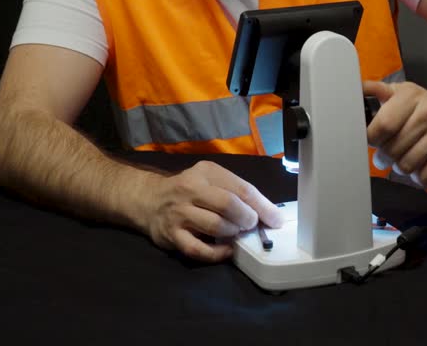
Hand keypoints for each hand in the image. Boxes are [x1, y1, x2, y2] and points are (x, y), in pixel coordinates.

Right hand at [141, 160, 283, 261]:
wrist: (150, 200)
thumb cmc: (190, 192)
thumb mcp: (211, 181)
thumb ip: (236, 192)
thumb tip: (269, 213)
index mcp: (206, 172)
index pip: (241, 188)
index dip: (263, 206)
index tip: (276, 220)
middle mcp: (191, 189)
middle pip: (228, 204)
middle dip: (247, 219)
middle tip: (251, 225)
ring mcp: (179, 213)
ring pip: (215, 226)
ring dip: (232, 233)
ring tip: (234, 233)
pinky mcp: (172, 235)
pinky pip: (198, 250)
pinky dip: (217, 254)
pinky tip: (226, 251)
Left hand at [363, 80, 426, 188]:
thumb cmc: (425, 105)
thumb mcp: (402, 92)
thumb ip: (377, 90)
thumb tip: (354, 88)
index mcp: (411, 96)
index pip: (383, 125)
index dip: (372, 139)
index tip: (373, 141)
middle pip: (393, 150)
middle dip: (384, 157)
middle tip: (386, 155)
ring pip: (406, 166)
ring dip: (401, 167)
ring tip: (404, 158)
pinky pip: (425, 177)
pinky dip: (418, 177)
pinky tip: (420, 165)